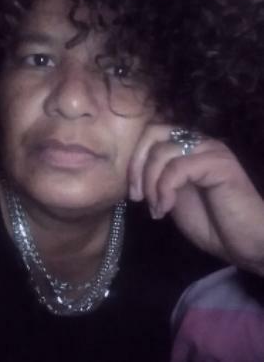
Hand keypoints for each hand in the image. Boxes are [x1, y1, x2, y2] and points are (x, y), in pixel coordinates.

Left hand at [129, 123, 263, 275]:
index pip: (151, 133)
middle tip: (137, 196)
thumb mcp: (171, 196)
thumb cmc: (210, 221)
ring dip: (151, 183)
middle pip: (153, 132)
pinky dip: (164, 189)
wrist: (244, 243)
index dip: (135, 160)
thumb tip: (132, 172)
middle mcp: (198, 141)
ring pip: (162, 151)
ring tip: (156, 208)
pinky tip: (166, 208)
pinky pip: (177, 167)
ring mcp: (210, 149)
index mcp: (186, 146)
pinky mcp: (219, 163)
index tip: (133, 192)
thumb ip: (156, 178)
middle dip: (137, 166)